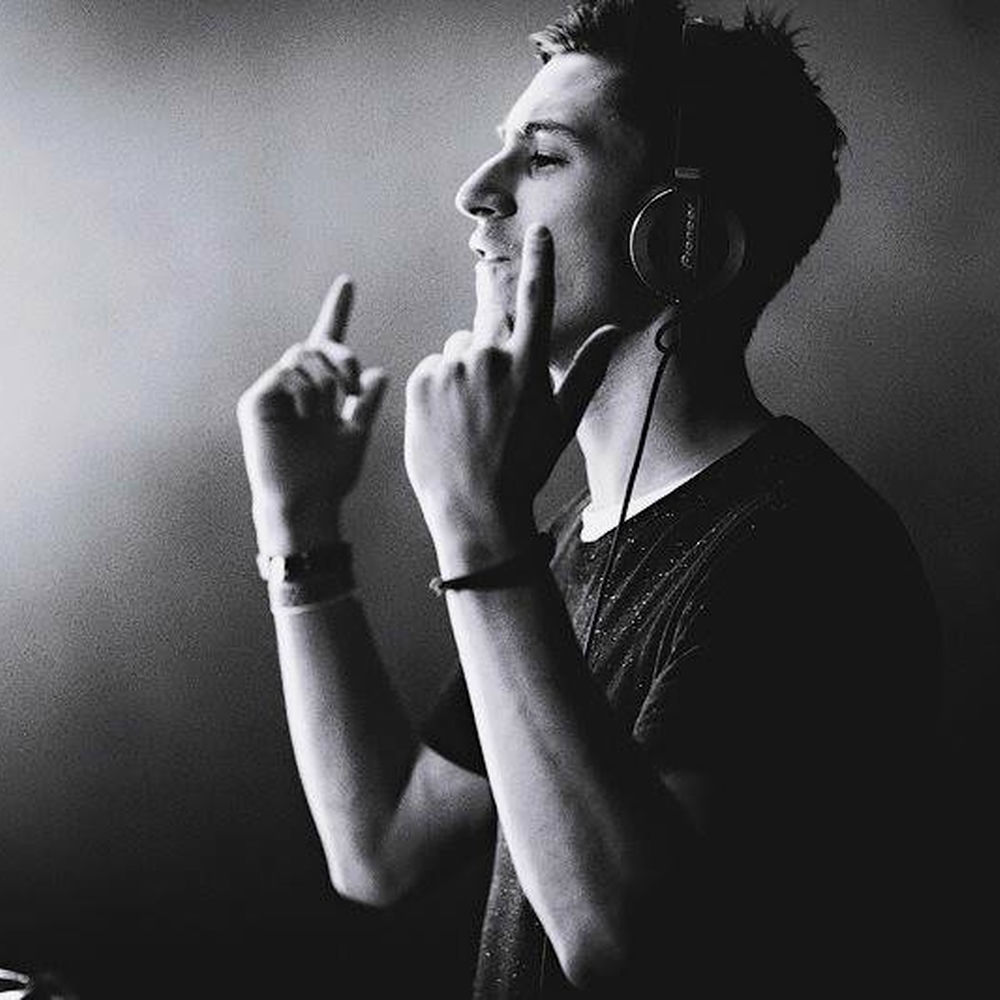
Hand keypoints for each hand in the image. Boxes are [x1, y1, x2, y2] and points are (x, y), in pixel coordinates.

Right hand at [237, 276, 388, 554]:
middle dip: (341, 359)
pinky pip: (287, 374)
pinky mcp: (256, 401)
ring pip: (303, 358)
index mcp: (319, 388)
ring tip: (327, 413)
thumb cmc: (331, 474)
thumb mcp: (357, 433)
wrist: (308, 502)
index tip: (348, 283)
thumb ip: (365, 402)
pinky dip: (306, 392)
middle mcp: (293, 385)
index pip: (328, 341)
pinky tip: (308, 417)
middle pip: (317, 345)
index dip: (337, 310)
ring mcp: (273, 392)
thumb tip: (378, 372)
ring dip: (326, 381)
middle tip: (351, 389)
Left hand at [404, 225, 621, 575]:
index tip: (538, 232)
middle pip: (488, 325)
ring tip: (468, 418)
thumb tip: (612, 333)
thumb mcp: (561, 422)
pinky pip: (432, 368)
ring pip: (457, 349)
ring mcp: (453, 368)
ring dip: (463, 370)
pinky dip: (438, 386)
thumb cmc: (523, 467)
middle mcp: (491, 358)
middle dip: (490, 349)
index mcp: (528, 366)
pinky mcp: (422, 381)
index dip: (539, 261)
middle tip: (489, 400)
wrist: (475, 507)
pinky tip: (447, 421)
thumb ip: (585, 371)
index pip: (537, 299)